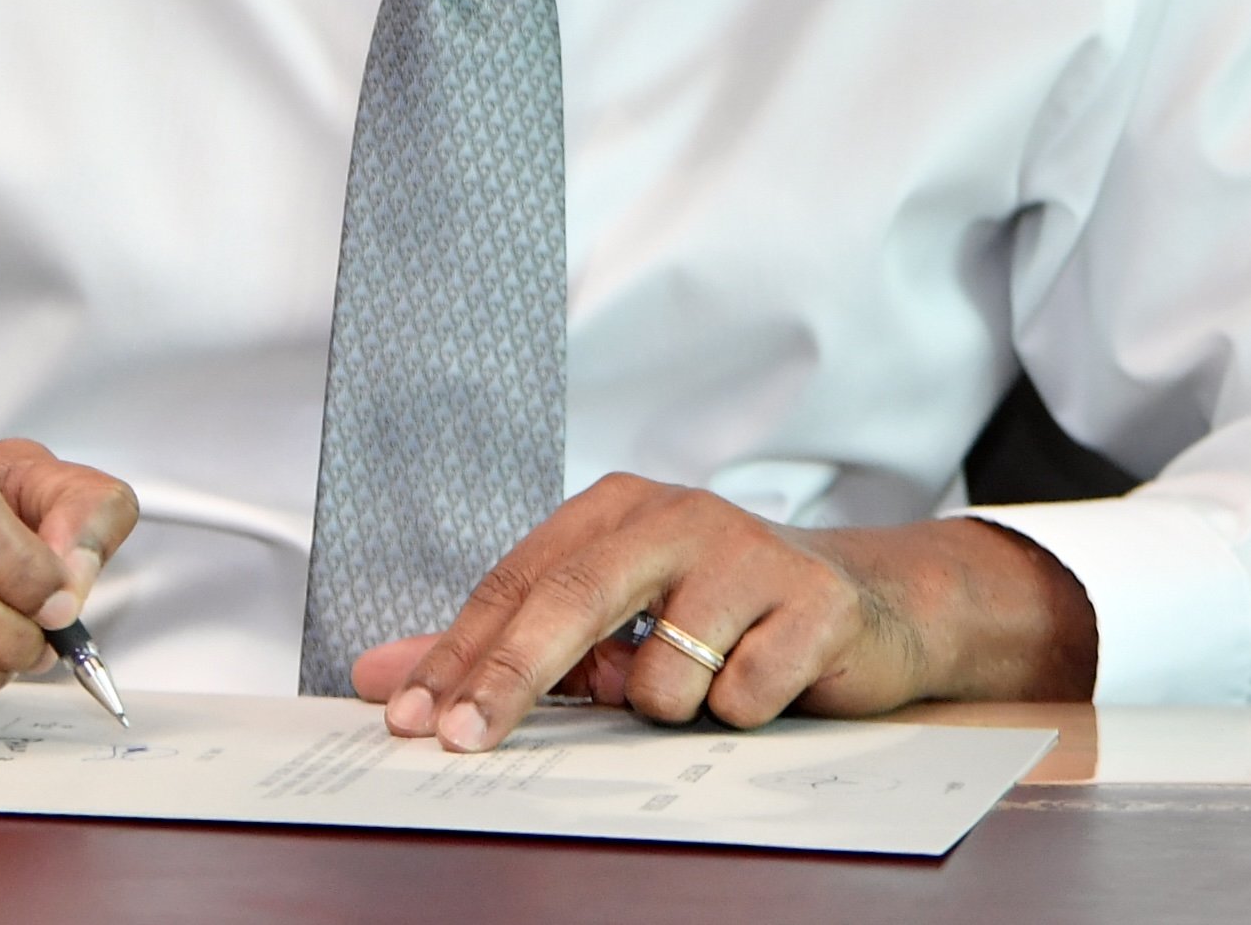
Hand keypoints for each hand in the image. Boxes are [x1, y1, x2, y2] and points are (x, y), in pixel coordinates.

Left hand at [350, 473, 1095, 752]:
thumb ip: (503, 644)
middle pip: (571, 599)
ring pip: (660, 675)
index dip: (459, 652)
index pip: (518, 580)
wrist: (870, 606)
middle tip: (462, 743)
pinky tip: (768, 679)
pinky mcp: (814, 603)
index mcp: (617, 508)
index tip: (411, 718)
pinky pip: (739, 697)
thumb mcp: (613, 620)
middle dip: (510, 679)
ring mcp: (750, 553)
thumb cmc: (722, 614)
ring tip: (712, 680)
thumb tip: (380, 676)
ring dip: (670, 707)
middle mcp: (678, 514)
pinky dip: (741, 710)